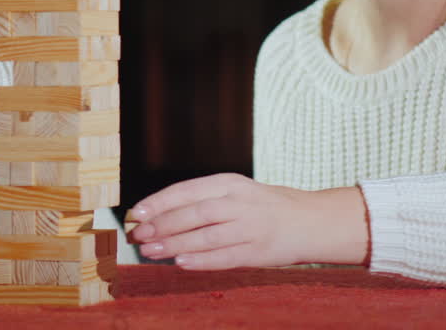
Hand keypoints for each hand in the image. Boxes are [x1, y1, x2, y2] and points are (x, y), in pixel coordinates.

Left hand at [128, 173, 368, 270]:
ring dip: (174, 245)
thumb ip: (202, 199)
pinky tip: (180, 263)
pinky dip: (201, 261)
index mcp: (230, 183)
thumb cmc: (261, 206)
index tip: (136, 212)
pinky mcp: (258, 252)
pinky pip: (225, 257)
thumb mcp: (235, 191)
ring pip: (205, 237)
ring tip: (150, 252)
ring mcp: (250, 228)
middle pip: (193, 214)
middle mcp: (239, 203)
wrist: (309, 221)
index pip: (187, 190)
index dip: (159, 202)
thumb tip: (157, 214)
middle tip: (138, 236)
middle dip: (162, 225)